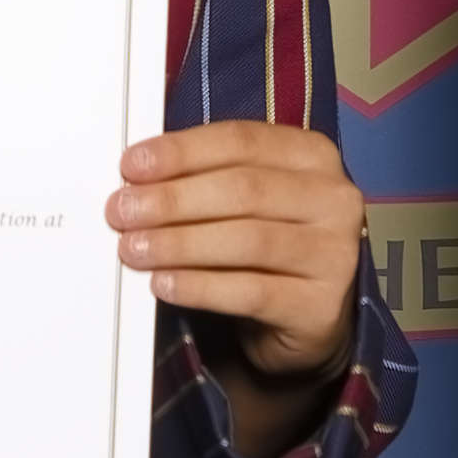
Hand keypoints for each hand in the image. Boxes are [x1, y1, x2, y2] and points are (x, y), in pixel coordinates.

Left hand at [111, 122, 363, 457]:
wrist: (311, 317)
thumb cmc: (269, 246)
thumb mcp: (250, 201)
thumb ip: (207, 178)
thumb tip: (138, 179)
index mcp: (313, 155)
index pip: (241, 141)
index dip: (182, 151)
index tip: (132, 165)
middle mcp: (333, 198)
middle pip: (244, 190)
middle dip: (173, 200)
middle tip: (122, 212)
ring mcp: (334, 253)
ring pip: (247, 240)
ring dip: (179, 244)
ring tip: (134, 249)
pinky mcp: (320, 305)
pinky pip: (251, 292)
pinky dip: (200, 287)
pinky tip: (164, 284)